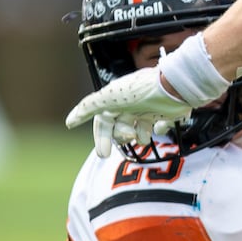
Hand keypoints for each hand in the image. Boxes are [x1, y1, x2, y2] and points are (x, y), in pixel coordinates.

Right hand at [67, 67, 193, 157]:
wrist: (172, 86)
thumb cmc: (139, 91)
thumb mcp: (108, 98)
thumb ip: (88, 108)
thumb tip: (69, 122)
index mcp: (116, 100)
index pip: (104, 122)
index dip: (102, 137)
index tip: (103, 154)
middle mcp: (131, 105)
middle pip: (120, 129)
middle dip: (120, 137)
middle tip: (125, 142)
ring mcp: (148, 109)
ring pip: (138, 131)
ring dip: (139, 135)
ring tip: (143, 132)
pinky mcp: (165, 114)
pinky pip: (159, 127)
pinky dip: (159, 129)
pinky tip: (159, 125)